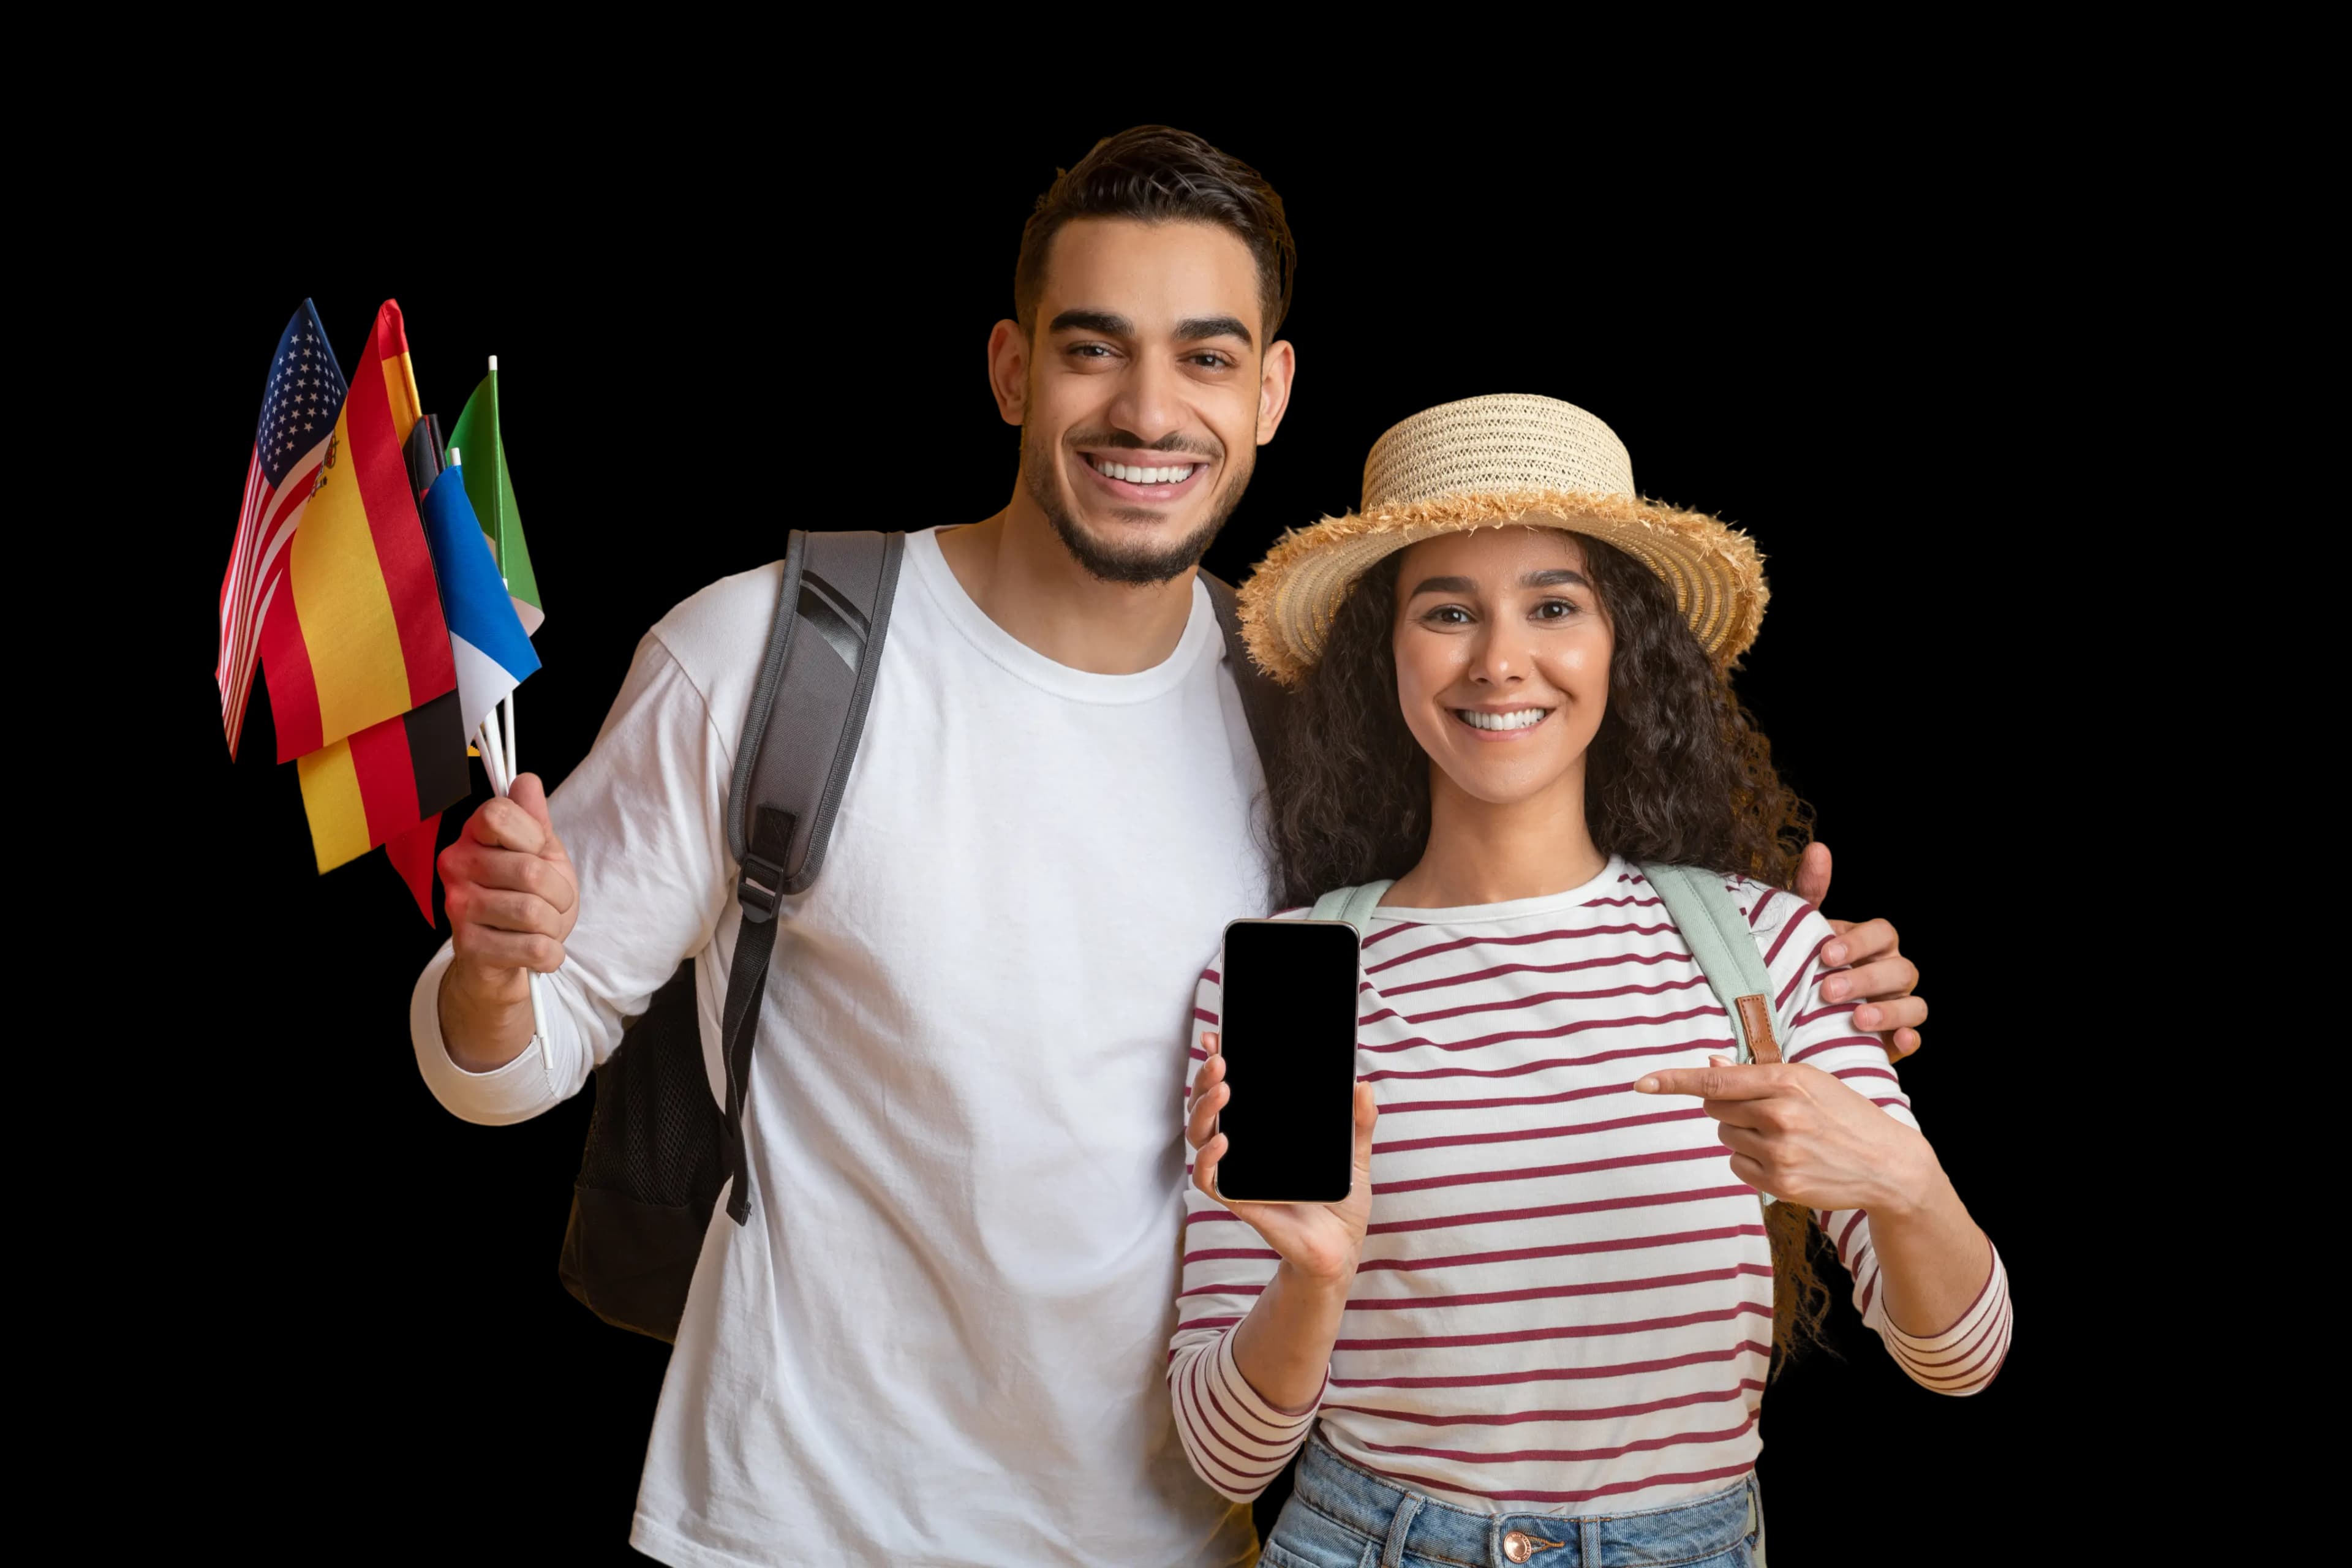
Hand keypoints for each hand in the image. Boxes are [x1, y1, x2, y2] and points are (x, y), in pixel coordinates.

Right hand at [439, 773, 578, 1001]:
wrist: (509, 953)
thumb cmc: (527, 895)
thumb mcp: (540, 852)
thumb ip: (534, 817)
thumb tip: (525, 781)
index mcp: (473, 836)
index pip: (498, 814)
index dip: (533, 837)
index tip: (537, 853)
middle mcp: (455, 866)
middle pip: (530, 871)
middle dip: (560, 892)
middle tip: (553, 901)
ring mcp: (458, 906)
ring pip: (533, 912)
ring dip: (555, 924)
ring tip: (544, 926)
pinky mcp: (468, 946)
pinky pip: (532, 948)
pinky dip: (551, 953)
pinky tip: (541, 949)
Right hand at [1187, 1031, 1377, 1287]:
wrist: (1341, 1250)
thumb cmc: (1341, 1203)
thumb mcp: (1355, 1155)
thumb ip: (1359, 1121)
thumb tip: (1362, 1084)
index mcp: (1263, 1130)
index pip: (1232, 1090)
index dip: (1216, 1063)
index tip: (1216, 1036)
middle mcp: (1243, 1147)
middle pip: (1207, 1106)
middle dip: (1205, 1079)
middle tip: (1220, 1059)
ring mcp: (1237, 1172)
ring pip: (1200, 1135)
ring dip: (1204, 1109)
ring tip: (1223, 1089)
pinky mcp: (1238, 1199)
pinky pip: (1209, 1178)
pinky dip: (1210, 1158)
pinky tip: (1223, 1141)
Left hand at [1634, 1055, 1945, 1216]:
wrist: (1887, 1165)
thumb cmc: (1845, 1114)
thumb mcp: (1810, 1081)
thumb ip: (1757, 1075)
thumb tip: (1709, 1066)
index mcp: (1787, 1082)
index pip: (1715, 1082)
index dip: (1674, 1081)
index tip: (1642, 1083)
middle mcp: (1780, 1116)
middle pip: (1713, 1109)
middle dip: (1728, 1107)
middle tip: (1764, 1111)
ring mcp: (1779, 1154)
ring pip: (1724, 1138)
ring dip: (1742, 1134)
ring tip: (1783, 1136)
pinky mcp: (1779, 1185)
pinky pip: (1737, 1166)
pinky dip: (1750, 1160)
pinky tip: (1783, 1158)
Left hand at [1794, 842, 1926, 1058]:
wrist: (1799, 1015)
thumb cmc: (1807, 966)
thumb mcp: (1804, 932)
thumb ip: (1811, 892)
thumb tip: (1818, 848)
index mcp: (1874, 944)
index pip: (1882, 933)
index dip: (1858, 942)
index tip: (1825, 954)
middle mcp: (1892, 973)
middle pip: (1899, 969)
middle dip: (1866, 978)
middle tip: (1828, 990)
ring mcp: (1898, 1007)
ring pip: (1914, 1005)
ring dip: (1889, 1011)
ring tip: (1856, 1019)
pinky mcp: (1894, 1041)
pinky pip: (1913, 1039)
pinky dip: (1907, 1040)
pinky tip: (1895, 1042)